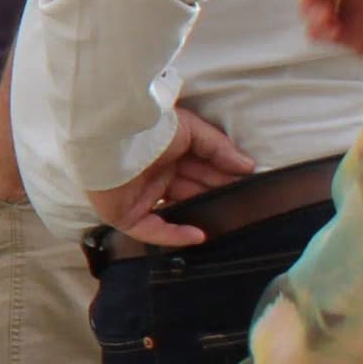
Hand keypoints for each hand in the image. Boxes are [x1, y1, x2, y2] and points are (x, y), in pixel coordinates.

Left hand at [94, 108, 261, 247]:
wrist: (114, 137)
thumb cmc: (150, 127)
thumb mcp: (191, 129)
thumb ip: (219, 148)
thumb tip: (247, 166)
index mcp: (167, 154)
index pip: (201, 170)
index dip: (224, 176)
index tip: (248, 183)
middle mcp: (154, 175)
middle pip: (192, 191)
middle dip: (217, 194)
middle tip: (245, 202)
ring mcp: (140, 196)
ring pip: (176, 210)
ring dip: (200, 215)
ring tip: (229, 220)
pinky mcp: (125, 214)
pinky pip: (152, 231)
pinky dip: (174, 235)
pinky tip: (199, 236)